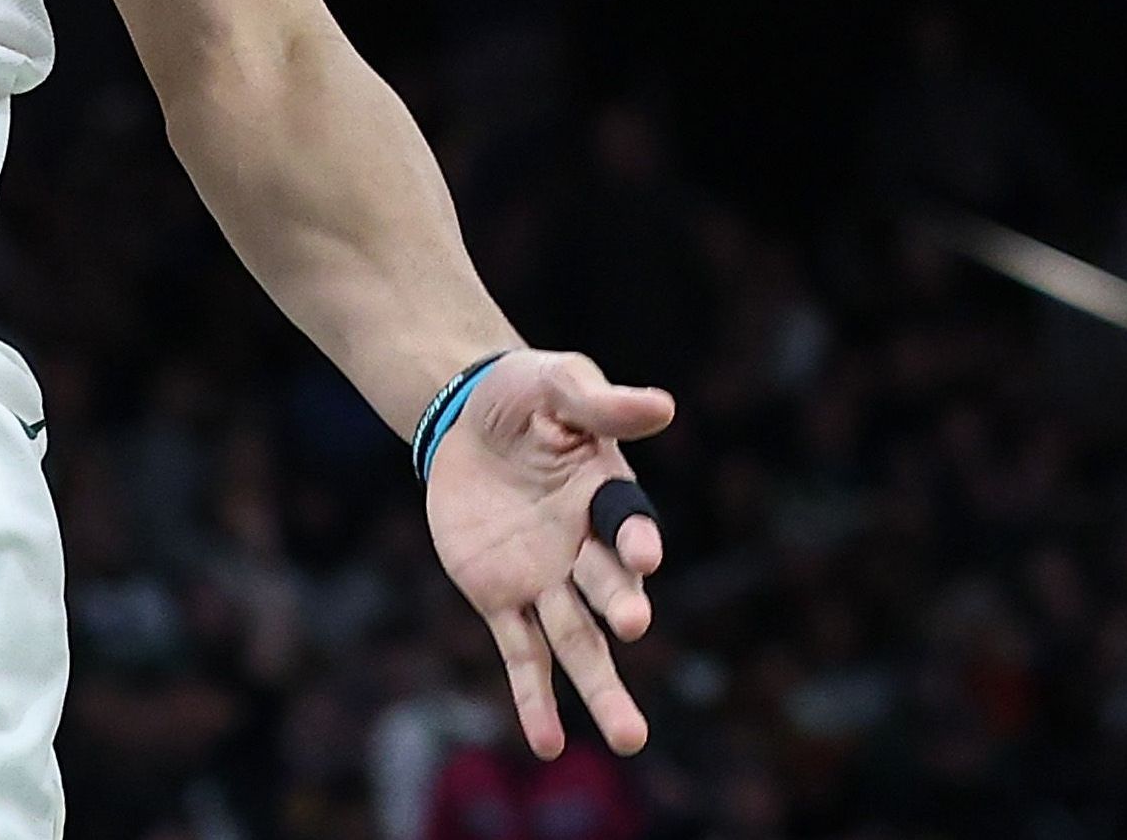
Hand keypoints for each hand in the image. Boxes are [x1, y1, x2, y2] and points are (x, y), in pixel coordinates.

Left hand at [418, 351, 673, 757]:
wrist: (464, 418)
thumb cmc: (524, 393)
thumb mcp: (557, 384)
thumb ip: (601, 403)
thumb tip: (662, 405)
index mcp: (606, 493)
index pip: (627, 522)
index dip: (634, 538)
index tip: (642, 555)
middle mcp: (584, 547)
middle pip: (609, 588)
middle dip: (622, 605)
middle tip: (633, 626)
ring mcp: (544, 580)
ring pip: (576, 643)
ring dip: (601, 690)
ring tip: (630, 741)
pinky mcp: (500, 599)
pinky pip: (520, 654)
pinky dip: (534, 699)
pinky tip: (547, 743)